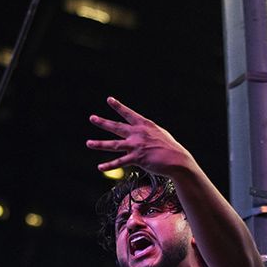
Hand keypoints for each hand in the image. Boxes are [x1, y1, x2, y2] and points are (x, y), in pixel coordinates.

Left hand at [86, 95, 200, 182]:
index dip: (118, 106)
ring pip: (113, 144)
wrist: (177, 160)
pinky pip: (119, 162)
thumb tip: (136, 136)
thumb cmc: (169, 148)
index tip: (109, 99)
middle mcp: (138, 133)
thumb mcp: (158, 134)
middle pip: (117, 126)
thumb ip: (145, 133)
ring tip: (88, 143)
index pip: (129, 114)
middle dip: (103, 122)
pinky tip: (100, 167)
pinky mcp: (137, 158)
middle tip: (92, 118)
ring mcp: (137, 145)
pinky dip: (109, 165)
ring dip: (99, 143)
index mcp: (144, 125)